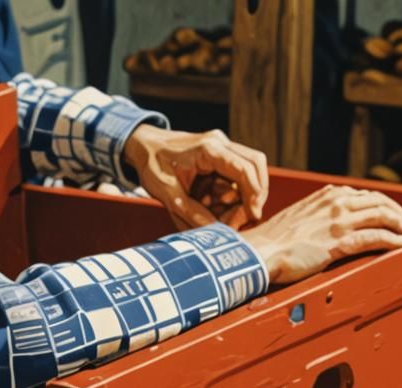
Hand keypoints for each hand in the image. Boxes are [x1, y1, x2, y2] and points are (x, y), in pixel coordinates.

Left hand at [122, 123, 267, 229]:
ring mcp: (221, 146)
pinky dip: (236, 189)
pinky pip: (237, 170)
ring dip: (248, 191)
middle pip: (255, 163)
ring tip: (235, 213)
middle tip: (252, 216)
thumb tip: (213, 231)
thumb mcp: (166, 193)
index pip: (243, 168)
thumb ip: (189, 212)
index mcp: (208, 149)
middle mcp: (220, 143)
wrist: (144, 145)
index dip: (253, 194)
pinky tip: (222, 205)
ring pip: (250, 166)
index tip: (254, 215)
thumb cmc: (152, 165)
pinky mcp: (219, 154)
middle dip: (258, 192)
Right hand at [242, 184, 401, 284]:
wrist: (257, 252)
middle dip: (400, 211)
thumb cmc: (271, 241)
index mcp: (326, 195)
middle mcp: (336, 203)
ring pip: (382, 216)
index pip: (364, 195)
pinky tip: (401, 243)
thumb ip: (316, 216)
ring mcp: (338, 221)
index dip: (383, 203)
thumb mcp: (297, 217)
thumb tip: (324, 227)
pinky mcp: (339, 242)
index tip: (391, 213)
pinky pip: (375, 237)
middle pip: (379, 201)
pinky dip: (392, 239)